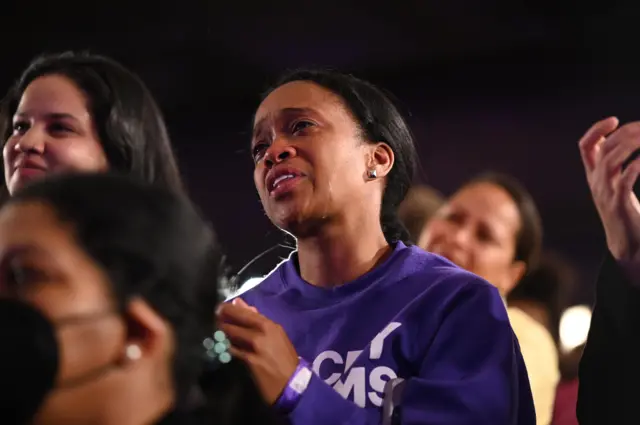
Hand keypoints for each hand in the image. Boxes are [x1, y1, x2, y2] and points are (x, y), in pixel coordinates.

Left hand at [217, 298, 298, 404]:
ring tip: (216, 328)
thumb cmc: (284, 357)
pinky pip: (235, 350)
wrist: (292, 381)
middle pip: (241, 319)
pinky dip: (228, 346)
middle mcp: (264, 333)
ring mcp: (257, 347)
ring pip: (235, 334)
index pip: (248, 313)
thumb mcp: (276, 336)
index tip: (220, 306)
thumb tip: (239, 303)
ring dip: (224, 330)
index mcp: (271, 326)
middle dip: (225, 315)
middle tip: (214, 314)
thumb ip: (258, 320)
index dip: (232, 309)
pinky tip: (221, 345)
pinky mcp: (251, 361)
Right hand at [579, 117, 639, 277]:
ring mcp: (605, 192)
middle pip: (602, 148)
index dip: (596, 130)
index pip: (585, 146)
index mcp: (594, 176)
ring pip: (610, 160)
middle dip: (624, 133)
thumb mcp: (615, 185)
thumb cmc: (626, 212)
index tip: (614, 121)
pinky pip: (624, 179)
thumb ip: (615, 166)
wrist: (626, 244)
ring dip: (630, 145)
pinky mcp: (618, 204)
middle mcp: (596, 181)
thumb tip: (623, 141)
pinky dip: (635, 166)